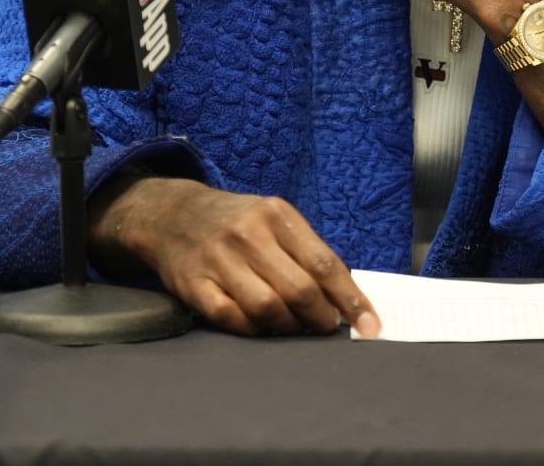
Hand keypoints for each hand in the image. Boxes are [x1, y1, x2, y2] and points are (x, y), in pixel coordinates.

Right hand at [90, 175, 379, 337]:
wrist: (173, 214)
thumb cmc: (237, 223)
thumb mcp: (274, 220)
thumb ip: (306, 252)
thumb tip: (344, 299)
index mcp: (277, 215)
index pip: (324, 263)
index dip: (350, 299)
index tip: (370, 325)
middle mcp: (249, 234)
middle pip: (299, 290)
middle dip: (320, 318)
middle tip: (325, 328)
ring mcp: (219, 259)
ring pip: (267, 308)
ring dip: (288, 328)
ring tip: (293, 328)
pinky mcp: (193, 283)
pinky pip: (231, 318)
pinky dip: (252, 330)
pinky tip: (259, 328)